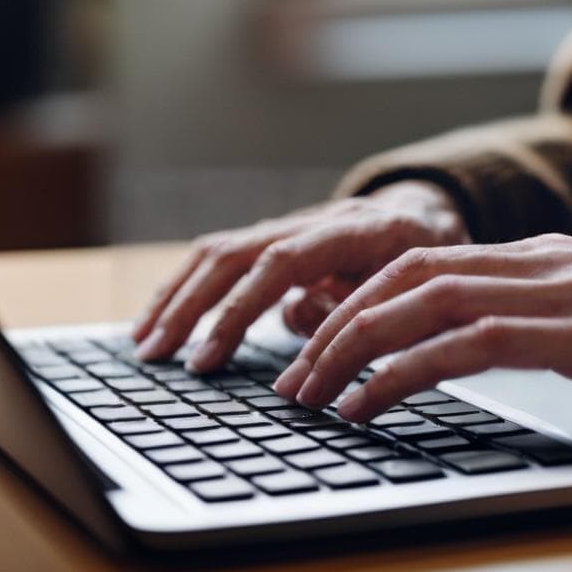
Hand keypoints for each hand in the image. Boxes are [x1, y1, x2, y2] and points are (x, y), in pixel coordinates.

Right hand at [131, 181, 469, 369]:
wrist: (426, 214)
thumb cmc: (427, 256)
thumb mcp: (417, 284)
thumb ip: (361, 302)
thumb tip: (297, 319)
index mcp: (352, 229)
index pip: (278, 263)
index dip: (238, 310)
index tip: (207, 357)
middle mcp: (310, 221)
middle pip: (232, 253)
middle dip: (189, 306)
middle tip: (157, 355)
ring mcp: (288, 226)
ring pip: (217, 251)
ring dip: (177, 296)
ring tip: (144, 341)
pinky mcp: (275, 240)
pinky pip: (222, 259)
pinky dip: (189, 288)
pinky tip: (165, 318)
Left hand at [274, 234, 571, 430]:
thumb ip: (532, 318)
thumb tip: (468, 341)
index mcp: (536, 257)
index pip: (421, 262)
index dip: (355, 297)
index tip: (312, 341)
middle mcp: (535, 261)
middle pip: (404, 275)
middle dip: (334, 323)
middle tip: (289, 375)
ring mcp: (555, 290)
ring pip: (423, 301)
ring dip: (352, 347)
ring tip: (309, 394)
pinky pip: (466, 343)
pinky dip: (403, 372)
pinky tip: (368, 405)